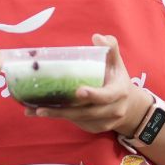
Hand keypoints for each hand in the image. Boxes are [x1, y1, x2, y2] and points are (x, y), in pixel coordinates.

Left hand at [25, 34, 152, 136]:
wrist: (130, 105)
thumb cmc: (117, 79)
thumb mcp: (117, 62)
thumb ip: (110, 48)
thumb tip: (97, 37)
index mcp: (119, 92)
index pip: (106, 96)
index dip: (93, 95)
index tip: (78, 91)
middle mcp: (113, 110)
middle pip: (87, 112)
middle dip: (64, 110)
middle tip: (42, 107)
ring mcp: (104, 122)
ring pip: (79, 119)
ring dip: (56, 116)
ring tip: (34, 110)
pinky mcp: (94, 128)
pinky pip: (77, 124)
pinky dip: (59, 119)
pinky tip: (41, 112)